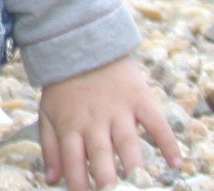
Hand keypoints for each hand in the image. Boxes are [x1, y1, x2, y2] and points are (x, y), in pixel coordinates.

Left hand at [38, 54, 182, 190]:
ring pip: (127, 140)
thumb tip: (51, 181)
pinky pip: (156, 123)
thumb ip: (50, 148)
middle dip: (105, 176)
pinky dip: (167, 142)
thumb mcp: (47, 113)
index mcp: (70, 125)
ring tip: (137, 180)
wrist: (82, 46)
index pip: (73, 159)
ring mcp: (118, 109)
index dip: (78, 181)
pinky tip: (175, 163)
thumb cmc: (64, 88)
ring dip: (133, 162)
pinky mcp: (139, 99)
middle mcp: (94, 120)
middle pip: (100, 152)